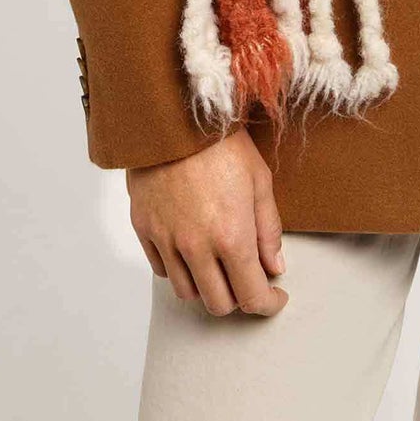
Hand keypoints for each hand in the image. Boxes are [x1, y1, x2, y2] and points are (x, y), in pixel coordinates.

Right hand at [126, 128, 287, 316]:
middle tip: (248, 278)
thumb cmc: (220, 141)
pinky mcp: (145, 229)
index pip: (251, 296)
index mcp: (231, 236)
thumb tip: (274, 267)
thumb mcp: (259, 179)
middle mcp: (196, 247)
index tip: (274, 297)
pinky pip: (162, 270)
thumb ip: (268, 230)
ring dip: (207, 287)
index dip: (268, 304)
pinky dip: (180, 269)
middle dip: (239, 298)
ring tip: (219, 264)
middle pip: (218, 304)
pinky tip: (192, 250)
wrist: (173, 115)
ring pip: (187, 293)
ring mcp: (167, 240)